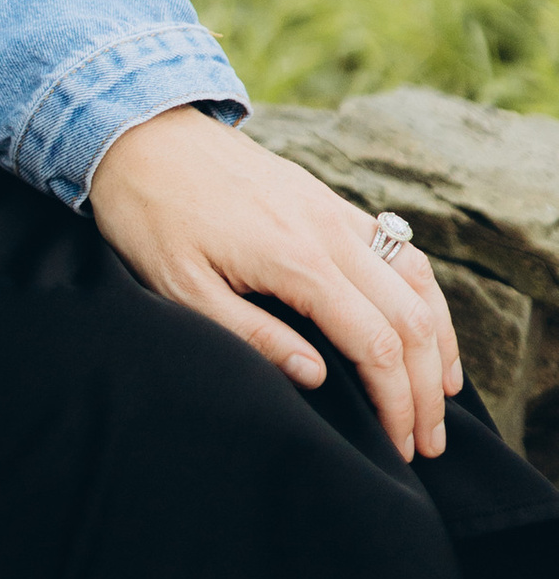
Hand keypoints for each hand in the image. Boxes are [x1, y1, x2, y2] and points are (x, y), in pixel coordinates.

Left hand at [87, 105, 461, 460]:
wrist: (137, 130)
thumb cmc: (150, 215)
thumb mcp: (182, 289)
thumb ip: (255, 336)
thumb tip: (320, 377)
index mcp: (296, 259)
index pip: (377, 344)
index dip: (397, 404)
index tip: (401, 448)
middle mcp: (328, 229)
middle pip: (410, 317)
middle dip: (427, 387)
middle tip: (427, 443)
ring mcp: (331, 208)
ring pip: (416, 278)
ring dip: (437, 340)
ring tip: (440, 395)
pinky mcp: (324, 197)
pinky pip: (397, 246)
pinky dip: (423, 292)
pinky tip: (423, 323)